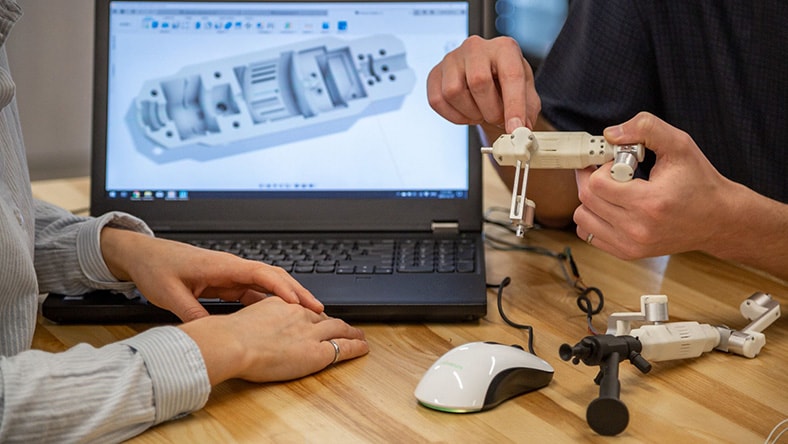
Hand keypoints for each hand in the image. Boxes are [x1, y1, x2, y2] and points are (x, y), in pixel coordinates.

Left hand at [100, 230, 322, 320]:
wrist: (143, 255)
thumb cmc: (156, 268)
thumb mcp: (169, 295)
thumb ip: (192, 314)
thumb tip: (211, 334)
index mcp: (222, 266)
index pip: (261, 273)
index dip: (283, 288)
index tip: (299, 303)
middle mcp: (231, 267)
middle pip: (273, 277)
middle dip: (297, 291)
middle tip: (317, 309)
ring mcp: (230, 274)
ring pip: (266, 284)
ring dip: (287, 297)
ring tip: (306, 314)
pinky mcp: (226, 282)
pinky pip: (254, 291)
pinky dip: (270, 301)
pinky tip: (279, 314)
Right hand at [179, 297, 368, 384]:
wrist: (233, 342)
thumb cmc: (228, 336)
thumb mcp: (242, 320)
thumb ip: (252, 322)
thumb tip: (247, 329)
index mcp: (280, 306)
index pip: (303, 310)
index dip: (315, 315)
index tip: (319, 317)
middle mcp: (298, 315)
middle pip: (324, 317)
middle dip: (337, 321)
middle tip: (347, 326)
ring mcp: (310, 331)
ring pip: (338, 328)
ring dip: (352, 332)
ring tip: (360, 336)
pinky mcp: (317, 349)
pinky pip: (343, 347)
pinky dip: (356, 346)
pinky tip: (363, 347)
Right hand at [427, 35, 539, 133]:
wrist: (484, 72)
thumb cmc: (505, 80)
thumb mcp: (525, 91)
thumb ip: (527, 111)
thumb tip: (522, 130)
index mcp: (504, 48)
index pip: (510, 75)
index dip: (514, 105)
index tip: (515, 128)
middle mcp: (476, 47)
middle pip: (479, 82)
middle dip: (490, 111)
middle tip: (497, 119)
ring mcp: (452, 59)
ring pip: (454, 92)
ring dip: (470, 113)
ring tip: (481, 112)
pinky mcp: (435, 73)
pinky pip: (437, 100)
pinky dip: (453, 115)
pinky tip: (466, 112)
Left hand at [574, 112, 776, 262]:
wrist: (719, 219)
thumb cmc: (700, 182)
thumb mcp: (679, 144)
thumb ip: (645, 128)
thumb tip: (610, 134)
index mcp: (649, 203)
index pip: (597, 184)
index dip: (602, 166)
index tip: (616, 162)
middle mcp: (637, 229)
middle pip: (586, 199)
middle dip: (593, 178)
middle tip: (610, 171)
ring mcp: (631, 245)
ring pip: (582, 218)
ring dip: (590, 199)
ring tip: (612, 190)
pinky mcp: (627, 253)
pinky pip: (589, 234)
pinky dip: (594, 218)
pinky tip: (613, 206)